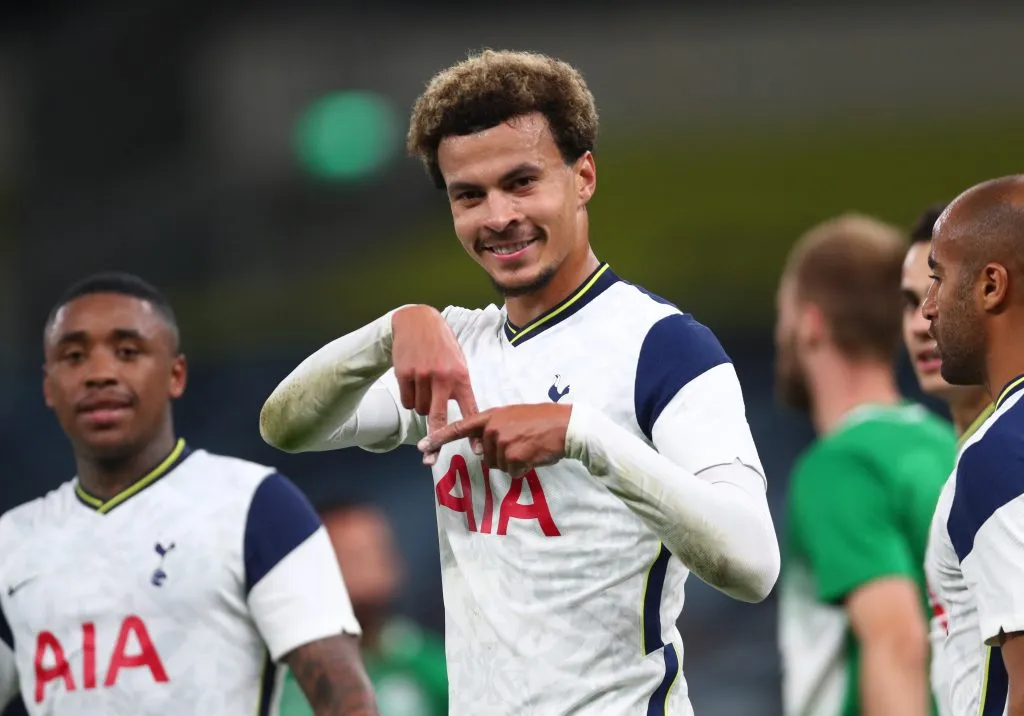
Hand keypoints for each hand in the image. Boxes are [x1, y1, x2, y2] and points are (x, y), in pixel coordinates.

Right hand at [391, 305, 480, 457]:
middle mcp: (442, 377)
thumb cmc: (442, 346)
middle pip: (437, 418)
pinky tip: (413, 382)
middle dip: (435, 439)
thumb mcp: (458, 362)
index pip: (469, 409)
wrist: (417, 322)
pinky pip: (407, 401)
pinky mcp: (404, 374)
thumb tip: (465, 418)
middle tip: (430, 456)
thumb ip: (460, 387)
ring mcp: (421, 376)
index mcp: (461, 376)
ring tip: (425, 387)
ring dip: (422, 407)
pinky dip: (410, 398)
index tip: (477, 450)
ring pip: (420, 410)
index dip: (473, 432)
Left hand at [417, 404, 571, 475]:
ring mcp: (502, 441)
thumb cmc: (543, 421)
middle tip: (522, 443)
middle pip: (484, 456)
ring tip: (530, 447)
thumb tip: (481, 451)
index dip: (439, 438)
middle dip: (502, 456)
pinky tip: (534, 456)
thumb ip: (494, 428)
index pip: (459, 427)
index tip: (422, 447)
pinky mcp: (513, 455)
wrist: (567, 426)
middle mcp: (492, 427)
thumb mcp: (514, 416)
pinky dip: (523, 468)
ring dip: (514, 462)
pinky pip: (512, 472)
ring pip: (499, 465)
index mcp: (492, 415)